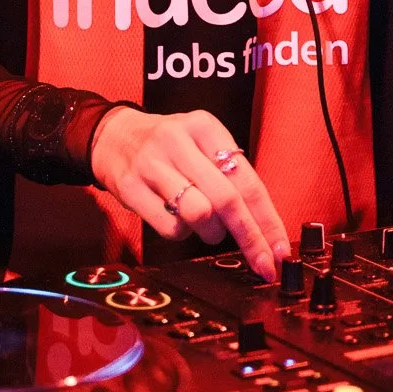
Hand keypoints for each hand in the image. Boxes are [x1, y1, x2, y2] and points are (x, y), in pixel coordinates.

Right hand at [90, 107, 290, 282]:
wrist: (113, 136)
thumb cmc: (168, 147)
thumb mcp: (200, 143)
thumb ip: (229, 174)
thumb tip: (263, 225)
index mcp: (205, 127)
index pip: (247, 180)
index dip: (268, 220)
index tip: (279, 249)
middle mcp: (179, 141)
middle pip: (227, 200)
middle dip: (250, 238)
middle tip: (263, 264)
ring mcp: (152, 163)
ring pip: (200, 214)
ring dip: (212, 233)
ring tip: (208, 228)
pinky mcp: (131, 187)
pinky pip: (170, 227)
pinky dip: (183, 234)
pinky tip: (179, 220)